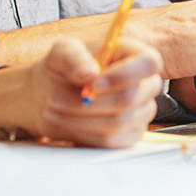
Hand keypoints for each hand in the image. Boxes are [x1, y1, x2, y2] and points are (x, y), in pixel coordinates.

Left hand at [0, 39, 162, 147]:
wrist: (46, 94)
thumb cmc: (55, 69)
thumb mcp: (58, 53)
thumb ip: (72, 57)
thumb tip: (89, 73)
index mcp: (135, 55)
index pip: (149, 64)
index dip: (124, 74)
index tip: (92, 82)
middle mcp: (144, 84)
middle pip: (136, 98)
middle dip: (95, 102)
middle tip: (65, 98)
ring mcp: (139, 113)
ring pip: (121, 123)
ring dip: (85, 119)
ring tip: (60, 108)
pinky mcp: (128, 136)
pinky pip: (114, 142)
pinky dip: (88, 135)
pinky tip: (70, 123)